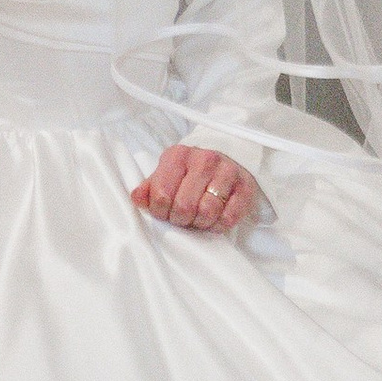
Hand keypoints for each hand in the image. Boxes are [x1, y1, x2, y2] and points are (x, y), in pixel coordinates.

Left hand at [131, 142, 261, 235]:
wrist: (228, 156)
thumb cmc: (191, 170)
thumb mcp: (166, 172)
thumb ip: (149, 187)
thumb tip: (137, 199)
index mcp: (179, 155)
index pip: (162, 193)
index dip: (159, 210)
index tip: (164, 211)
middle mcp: (204, 160)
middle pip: (184, 205)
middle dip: (180, 219)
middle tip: (182, 217)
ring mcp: (227, 172)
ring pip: (207, 211)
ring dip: (199, 223)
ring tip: (197, 219)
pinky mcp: (245, 187)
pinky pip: (229, 217)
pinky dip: (218, 225)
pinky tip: (214, 219)